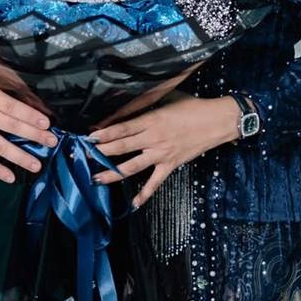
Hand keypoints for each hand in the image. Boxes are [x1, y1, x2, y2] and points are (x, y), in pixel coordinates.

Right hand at [0, 67, 56, 183]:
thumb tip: (19, 101)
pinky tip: (10, 177)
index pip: (13, 107)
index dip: (31, 116)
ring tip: (36, 165)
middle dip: (35, 135)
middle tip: (52, 142)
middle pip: (12, 126)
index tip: (47, 123)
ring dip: (21, 157)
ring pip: (1, 146)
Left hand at [87, 95, 241, 207]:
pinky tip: (134, 204)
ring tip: (97, 178)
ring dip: (113, 173)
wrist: (216, 121)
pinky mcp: (171, 164)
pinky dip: (145, 194)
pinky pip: (155, 182)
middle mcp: (154, 138)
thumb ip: (147, 102)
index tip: (89, 136)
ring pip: (132, 166)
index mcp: (152, 119)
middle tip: (83, 155)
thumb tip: (127, 103)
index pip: (123, 127)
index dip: (105, 132)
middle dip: (101, 151)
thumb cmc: (192, 106)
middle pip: (122, 147)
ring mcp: (162, 154)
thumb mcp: (168, 97)